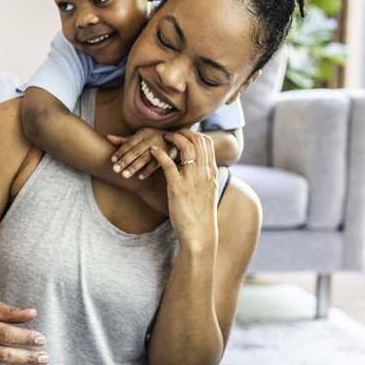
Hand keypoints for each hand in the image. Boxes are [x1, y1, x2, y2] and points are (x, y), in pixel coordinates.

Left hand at [105, 128, 181, 179]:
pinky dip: (148, 170)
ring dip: (134, 167)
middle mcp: (151, 138)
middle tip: (115, 170)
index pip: (129, 143)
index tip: (112, 160)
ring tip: (124, 175)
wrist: (177, 139)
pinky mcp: (168, 154)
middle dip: (125, 161)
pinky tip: (139, 177)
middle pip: (136, 151)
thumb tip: (107, 137)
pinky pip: (157, 164)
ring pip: (145, 158)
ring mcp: (160, 146)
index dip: (120, 151)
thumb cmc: (154, 138)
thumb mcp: (140, 137)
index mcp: (143, 133)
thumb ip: (124, 140)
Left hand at [148, 131, 219, 250]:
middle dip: (183, 132)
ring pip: (185, 148)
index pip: (207, 143)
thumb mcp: (207, 193)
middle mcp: (204, 173)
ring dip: (172, 138)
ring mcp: (192, 179)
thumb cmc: (201, 216)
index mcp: (211, 173)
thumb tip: (201, 169)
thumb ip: (204, 178)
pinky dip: (159, 154)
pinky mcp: (178, 188)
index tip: (183, 132)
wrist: (199, 234)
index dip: (194, 133)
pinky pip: (168, 164)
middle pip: (197, 140)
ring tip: (161, 137)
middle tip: (170, 131)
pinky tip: (152, 151)